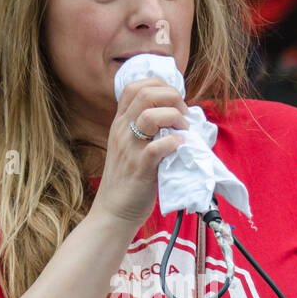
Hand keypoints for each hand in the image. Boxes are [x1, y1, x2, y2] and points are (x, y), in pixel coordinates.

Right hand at [90, 76, 190, 231]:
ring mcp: (130, 148)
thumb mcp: (129, 147)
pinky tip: (180, 147)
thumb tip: (177, 116)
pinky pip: (158, 146)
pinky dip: (175, 142)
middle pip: (146, 94)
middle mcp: (122, 131)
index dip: (160, 85)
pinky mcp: (140, 167)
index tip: (174, 101)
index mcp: (119, 123)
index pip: (135, 86)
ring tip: (183, 131)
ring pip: (152, 115)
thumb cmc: (128, 180)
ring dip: (175, 118)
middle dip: (173, 97)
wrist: (113, 212)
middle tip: (183, 115)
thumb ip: (145, 130)